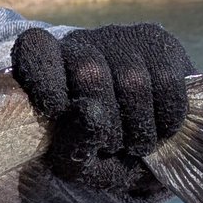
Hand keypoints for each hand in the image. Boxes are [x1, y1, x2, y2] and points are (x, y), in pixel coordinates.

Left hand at [11, 23, 193, 202]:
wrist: (141, 148)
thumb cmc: (95, 152)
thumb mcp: (76, 163)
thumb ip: (73, 146)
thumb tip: (90, 112)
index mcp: (43, 67)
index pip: (34, 48)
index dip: (44, 77)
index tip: (56, 110)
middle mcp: (79, 44)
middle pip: (90, 73)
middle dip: (106, 123)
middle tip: (110, 146)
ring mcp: (121, 39)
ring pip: (134, 81)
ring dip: (138, 128)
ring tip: (134, 145)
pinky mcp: (160, 43)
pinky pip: (167, 84)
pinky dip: (165, 120)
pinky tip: (157, 131)